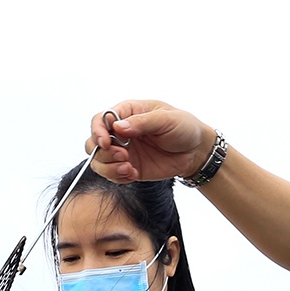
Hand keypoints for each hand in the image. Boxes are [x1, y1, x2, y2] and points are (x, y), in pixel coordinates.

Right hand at [88, 102, 214, 183]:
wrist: (196, 151)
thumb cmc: (184, 127)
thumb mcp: (166, 119)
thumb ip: (142, 122)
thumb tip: (118, 127)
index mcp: (127, 113)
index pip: (100, 119)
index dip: (98, 131)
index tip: (105, 143)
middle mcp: (120, 132)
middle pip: (93, 142)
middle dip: (102, 152)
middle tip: (124, 156)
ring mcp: (123, 151)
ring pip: (99, 161)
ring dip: (109, 167)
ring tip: (128, 168)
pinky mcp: (128, 167)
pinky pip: (112, 175)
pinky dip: (117, 177)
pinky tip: (132, 174)